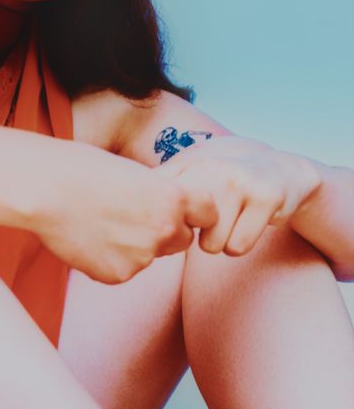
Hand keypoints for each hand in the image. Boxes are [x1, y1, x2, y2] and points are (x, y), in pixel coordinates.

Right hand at [36, 144, 217, 283]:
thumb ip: (158, 197)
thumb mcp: (134, 174)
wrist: (44, 192)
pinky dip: (110, 260)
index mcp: (174, 199)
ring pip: (149, 257)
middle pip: (182, 240)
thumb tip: (169, 214)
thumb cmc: (83, 170)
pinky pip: (123, 270)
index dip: (194, 212)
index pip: (208, 214)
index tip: (183, 212)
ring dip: (134, 247)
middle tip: (131, 217)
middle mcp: (165, 231)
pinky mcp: (118, 276)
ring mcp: (142, 258)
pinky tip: (88, 240)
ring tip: (100, 224)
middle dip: (165, 232)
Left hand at [156, 135, 321, 255]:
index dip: (158, 223)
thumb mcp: (195, 166)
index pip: (157, 199)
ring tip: (231, 221)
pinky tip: (248, 224)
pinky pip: (236, 247)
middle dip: (190, 237)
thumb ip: (160, 181)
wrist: (287, 170)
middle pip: (181, 231)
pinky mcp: (266, 198)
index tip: (163, 227)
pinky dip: (239, 244)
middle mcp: (213, 167)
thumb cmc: (229, 175)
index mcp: (190, 161)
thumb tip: (121, 204)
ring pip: (210, 245)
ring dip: (218, 243)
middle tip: (207, 223)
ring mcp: (240, 181)